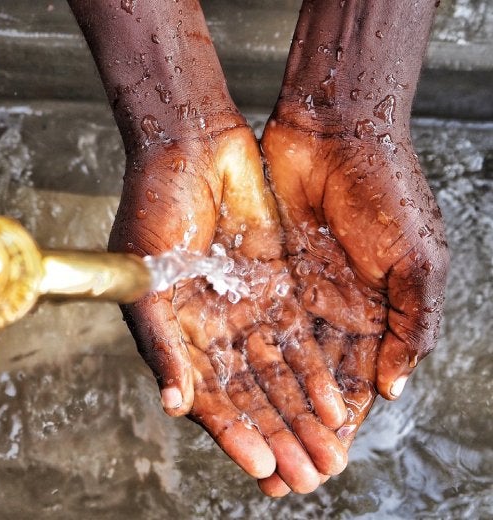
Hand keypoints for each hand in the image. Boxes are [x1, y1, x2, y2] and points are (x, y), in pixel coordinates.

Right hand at [109, 124, 348, 494]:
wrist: (189, 146)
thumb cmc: (153, 204)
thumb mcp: (145, 274)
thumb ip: (160, 339)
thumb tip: (174, 403)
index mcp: (177, 331)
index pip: (209, 397)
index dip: (235, 433)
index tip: (262, 466)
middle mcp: (214, 327)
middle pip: (251, 394)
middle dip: (279, 432)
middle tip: (309, 472)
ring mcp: (247, 306)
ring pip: (280, 372)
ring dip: (303, 411)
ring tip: (330, 447)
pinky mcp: (277, 284)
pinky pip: (300, 335)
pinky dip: (316, 368)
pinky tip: (335, 400)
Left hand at [261, 116, 448, 443]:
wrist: (336, 132)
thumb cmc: (387, 189)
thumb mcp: (417, 258)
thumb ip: (414, 323)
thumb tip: (394, 386)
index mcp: (378, 312)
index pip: (358, 381)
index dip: (342, 421)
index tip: (324, 459)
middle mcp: (336, 309)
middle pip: (314, 380)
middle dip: (300, 424)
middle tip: (285, 470)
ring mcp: (299, 291)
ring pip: (280, 359)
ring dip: (271, 402)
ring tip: (257, 443)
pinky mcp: (266, 272)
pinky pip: (254, 322)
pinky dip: (247, 357)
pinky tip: (235, 390)